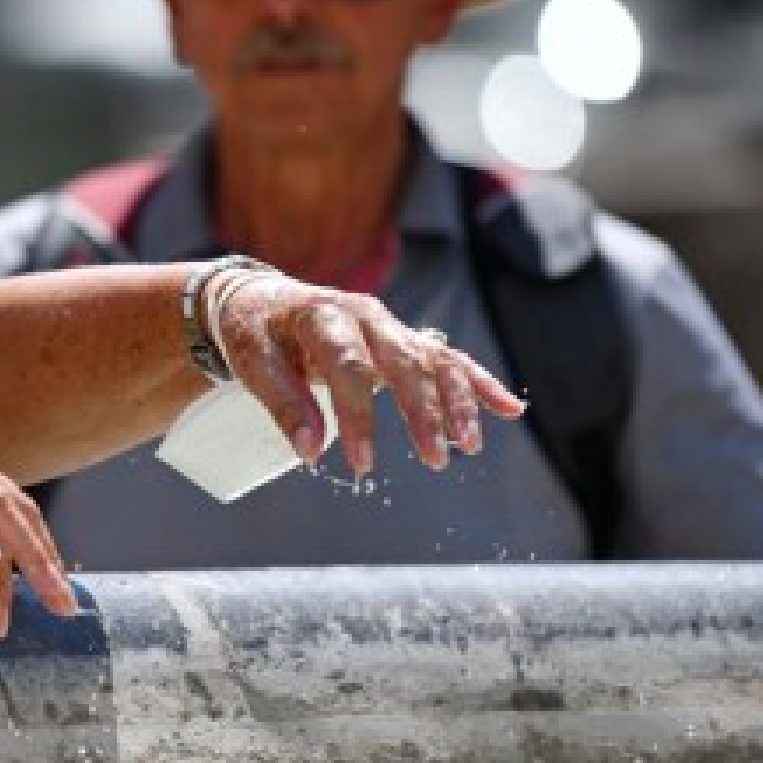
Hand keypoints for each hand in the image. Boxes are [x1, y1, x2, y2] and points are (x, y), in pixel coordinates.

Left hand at [210, 269, 525, 477]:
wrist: (260, 299)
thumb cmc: (254, 332)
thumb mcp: (253, 361)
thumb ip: (282, 402)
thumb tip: (311, 450)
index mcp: (323, 315)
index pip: (349, 367)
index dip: (357, 417)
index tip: (362, 463)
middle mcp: (365, 315)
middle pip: (405, 361)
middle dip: (424, 411)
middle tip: (435, 459)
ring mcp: (389, 325)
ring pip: (434, 360)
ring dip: (457, 401)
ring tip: (470, 445)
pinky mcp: (402, 339)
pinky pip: (448, 359)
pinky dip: (479, 383)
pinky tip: (509, 409)